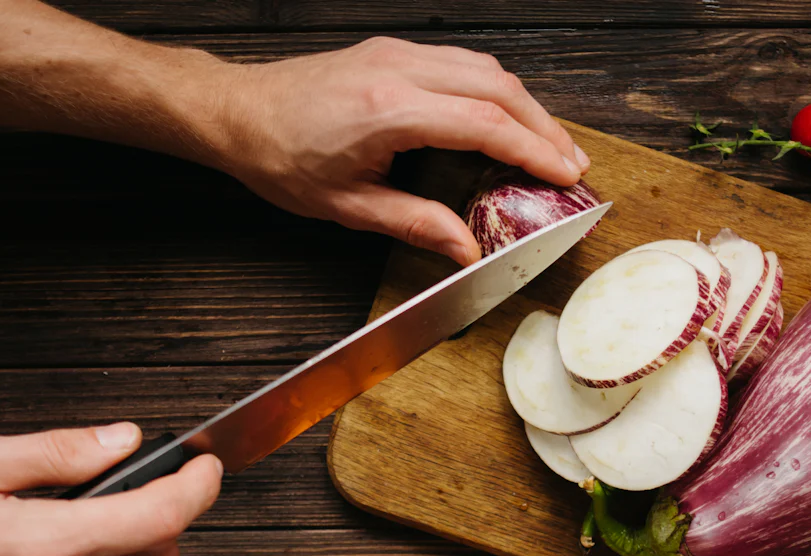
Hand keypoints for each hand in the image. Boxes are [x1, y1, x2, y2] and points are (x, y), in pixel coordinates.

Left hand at [200, 37, 590, 265]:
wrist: (238, 112)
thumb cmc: (280, 157)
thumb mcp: (348, 206)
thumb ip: (416, 224)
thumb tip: (466, 249)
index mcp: (388, 110)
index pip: (484, 122)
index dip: (532, 149)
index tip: (564, 174)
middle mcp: (398, 70)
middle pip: (497, 86)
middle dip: (543, 126)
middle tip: (571, 164)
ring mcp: (397, 53)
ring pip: (484, 68)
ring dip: (524, 104)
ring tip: (548, 144)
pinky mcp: (392, 51)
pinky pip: (461, 62)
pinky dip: (496, 89)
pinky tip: (506, 116)